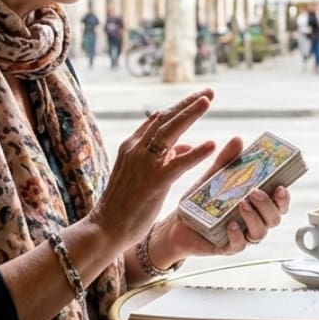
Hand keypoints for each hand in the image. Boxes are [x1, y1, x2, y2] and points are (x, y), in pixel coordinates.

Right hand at [88, 89, 217, 244]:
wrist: (106, 228)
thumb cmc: (125, 204)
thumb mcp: (141, 174)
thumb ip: (162, 157)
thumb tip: (183, 145)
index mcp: (132, 146)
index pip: (157, 118)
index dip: (178, 107)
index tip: (197, 98)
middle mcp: (136, 149)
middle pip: (165, 117)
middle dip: (188, 102)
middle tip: (209, 92)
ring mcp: (145, 164)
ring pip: (170, 131)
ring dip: (190, 114)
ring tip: (207, 100)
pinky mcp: (154, 182)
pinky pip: (179, 164)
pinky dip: (196, 153)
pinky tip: (212, 145)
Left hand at [151, 149, 291, 262]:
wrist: (177, 223)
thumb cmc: (200, 201)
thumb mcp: (213, 177)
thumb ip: (227, 160)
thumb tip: (237, 139)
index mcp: (256, 204)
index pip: (279, 203)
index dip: (284, 197)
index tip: (281, 186)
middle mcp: (254, 220)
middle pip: (274, 218)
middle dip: (269, 205)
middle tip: (255, 192)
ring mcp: (242, 235)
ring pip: (260, 233)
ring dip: (254, 218)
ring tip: (242, 204)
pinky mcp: (227, 247)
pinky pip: (239, 245)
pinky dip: (237, 236)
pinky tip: (230, 224)